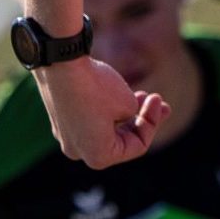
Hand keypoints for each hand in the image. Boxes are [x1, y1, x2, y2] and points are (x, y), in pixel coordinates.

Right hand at [35, 56, 168, 168]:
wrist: (59, 61)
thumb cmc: (96, 86)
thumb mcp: (128, 104)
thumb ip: (135, 116)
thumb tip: (133, 116)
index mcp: (98, 157)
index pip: (137, 145)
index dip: (153, 122)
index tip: (160, 100)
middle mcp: (79, 152)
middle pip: (121, 140)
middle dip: (142, 119)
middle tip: (158, 101)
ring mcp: (67, 137)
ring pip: (106, 130)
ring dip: (126, 114)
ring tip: (143, 94)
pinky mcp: (61, 120)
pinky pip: (91, 121)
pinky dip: (107, 111)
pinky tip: (120, 93)